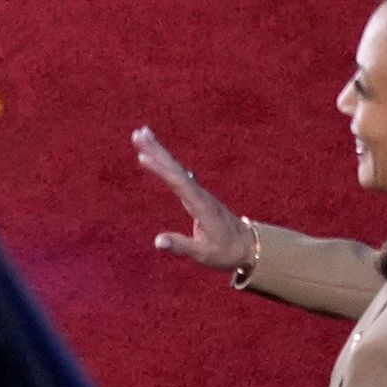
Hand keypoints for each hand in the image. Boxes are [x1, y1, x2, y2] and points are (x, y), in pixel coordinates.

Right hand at [134, 126, 253, 273]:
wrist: (248, 246)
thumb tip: (157, 241)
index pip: (178, 183)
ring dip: (159, 152)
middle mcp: (199, 194)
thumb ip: (181, 246)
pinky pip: (178, 175)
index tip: (143, 156)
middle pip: (175, 168)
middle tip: (139, 132)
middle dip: (157, 150)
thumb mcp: (204, 253)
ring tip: (143, 135)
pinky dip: (166, 165)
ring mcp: (199, 193)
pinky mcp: (197, 196)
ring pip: (176, 168)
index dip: (160, 169)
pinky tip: (160, 157)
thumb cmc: (226, 251)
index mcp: (201, 205)